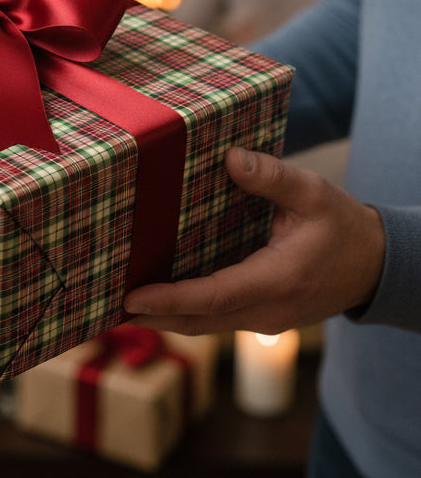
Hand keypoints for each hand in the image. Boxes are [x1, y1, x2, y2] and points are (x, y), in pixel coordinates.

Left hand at [123, 146, 384, 334]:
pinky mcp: (263, 315)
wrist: (377, 264)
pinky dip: (187, 314)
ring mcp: (265, 318)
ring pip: (207, 325)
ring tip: (122, 306)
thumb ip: (271, 176)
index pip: (213, 297)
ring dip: (166, 319)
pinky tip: (161, 300)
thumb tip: (229, 157)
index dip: (170, 299)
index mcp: (276, 279)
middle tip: (106, 305)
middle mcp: (267, 309)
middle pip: (200, 321)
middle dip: (153, 317)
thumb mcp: (312, 192)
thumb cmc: (343, 226)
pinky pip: (218, 320)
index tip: (132, 298)